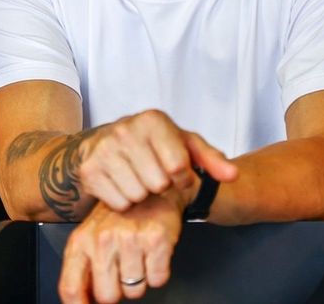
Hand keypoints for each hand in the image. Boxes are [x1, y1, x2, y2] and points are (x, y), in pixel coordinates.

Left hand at [58, 193, 185, 303]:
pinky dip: (158, 272)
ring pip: (135, 290)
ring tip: (137, 256)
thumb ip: (82, 269)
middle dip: (117, 291)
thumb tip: (81, 302)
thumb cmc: (117, 217)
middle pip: (107, 296)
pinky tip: (152, 252)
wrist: (148, 189)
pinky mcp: (155, 240)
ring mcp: (129, 239)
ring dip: (139, 280)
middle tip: (121, 271)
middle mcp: (102, 240)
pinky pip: (158, 279)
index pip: (70, 288)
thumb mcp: (90, 237)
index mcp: (81, 241)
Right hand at [79, 110, 237, 210]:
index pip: (179, 167)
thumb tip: (233, 176)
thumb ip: (211, 159)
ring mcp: (104, 149)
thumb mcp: (182, 144)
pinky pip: (119, 203)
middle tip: (151, 175)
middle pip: (158, 184)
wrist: (100, 144)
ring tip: (137, 179)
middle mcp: (125, 130)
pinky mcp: (90, 170)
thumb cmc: (150, 145)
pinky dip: (123, 201)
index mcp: (153, 120)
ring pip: (138, 195)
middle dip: (159, 186)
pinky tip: (121, 185)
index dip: (181, 178)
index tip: (174, 173)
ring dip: (142, 195)